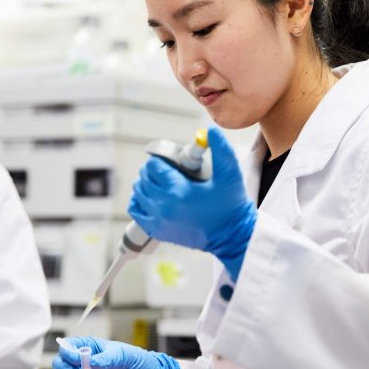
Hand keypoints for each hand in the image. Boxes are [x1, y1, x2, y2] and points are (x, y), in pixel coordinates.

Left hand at [128, 126, 256, 280]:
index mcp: (178, 191)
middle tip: (168, 170)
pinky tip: (152, 196)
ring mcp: (159, 221)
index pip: (153, 166)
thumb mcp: (230, 174)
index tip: (170, 160)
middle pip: (144, 178)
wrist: (232, 237)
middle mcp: (164, 206)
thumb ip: (221, 149)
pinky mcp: (158, 231)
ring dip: (146, 184)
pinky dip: (139, 201)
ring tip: (161, 182)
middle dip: (153, 170)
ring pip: (138, 192)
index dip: (160, 159)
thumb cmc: (231, 206)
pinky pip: (136, 211)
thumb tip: (209, 131)